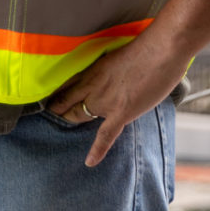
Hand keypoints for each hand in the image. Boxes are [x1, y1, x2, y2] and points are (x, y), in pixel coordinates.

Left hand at [44, 0, 209, 165]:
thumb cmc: (147, 48)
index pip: (66, 86)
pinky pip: (105, 135)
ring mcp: (105, 101)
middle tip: (50, 116)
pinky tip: (89, 162)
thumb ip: (112, 69)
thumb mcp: (120, 56)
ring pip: (81, 115)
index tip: (48, 100)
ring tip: (62, 129)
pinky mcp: (121, 113)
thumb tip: (117, 76)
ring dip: (73, 120)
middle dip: (59, 110)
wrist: (161, 50)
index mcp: (92, 70)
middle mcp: (93, 86)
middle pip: (68, 102)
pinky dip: (97, 150)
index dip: (57, 95)